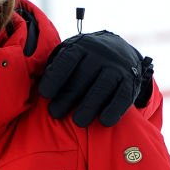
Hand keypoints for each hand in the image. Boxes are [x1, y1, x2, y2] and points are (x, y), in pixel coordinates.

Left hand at [39, 30, 154, 126]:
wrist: (120, 50)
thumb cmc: (82, 60)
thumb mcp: (67, 55)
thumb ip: (54, 67)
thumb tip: (38, 85)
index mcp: (80, 47)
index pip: (67, 60)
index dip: (55, 78)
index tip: (45, 94)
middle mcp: (100, 54)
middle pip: (82, 78)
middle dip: (67, 97)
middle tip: (55, 113)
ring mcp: (117, 67)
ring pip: (102, 88)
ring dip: (89, 107)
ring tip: (78, 121)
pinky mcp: (131, 81)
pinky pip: (122, 96)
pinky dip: (114, 110)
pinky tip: (104, 121)